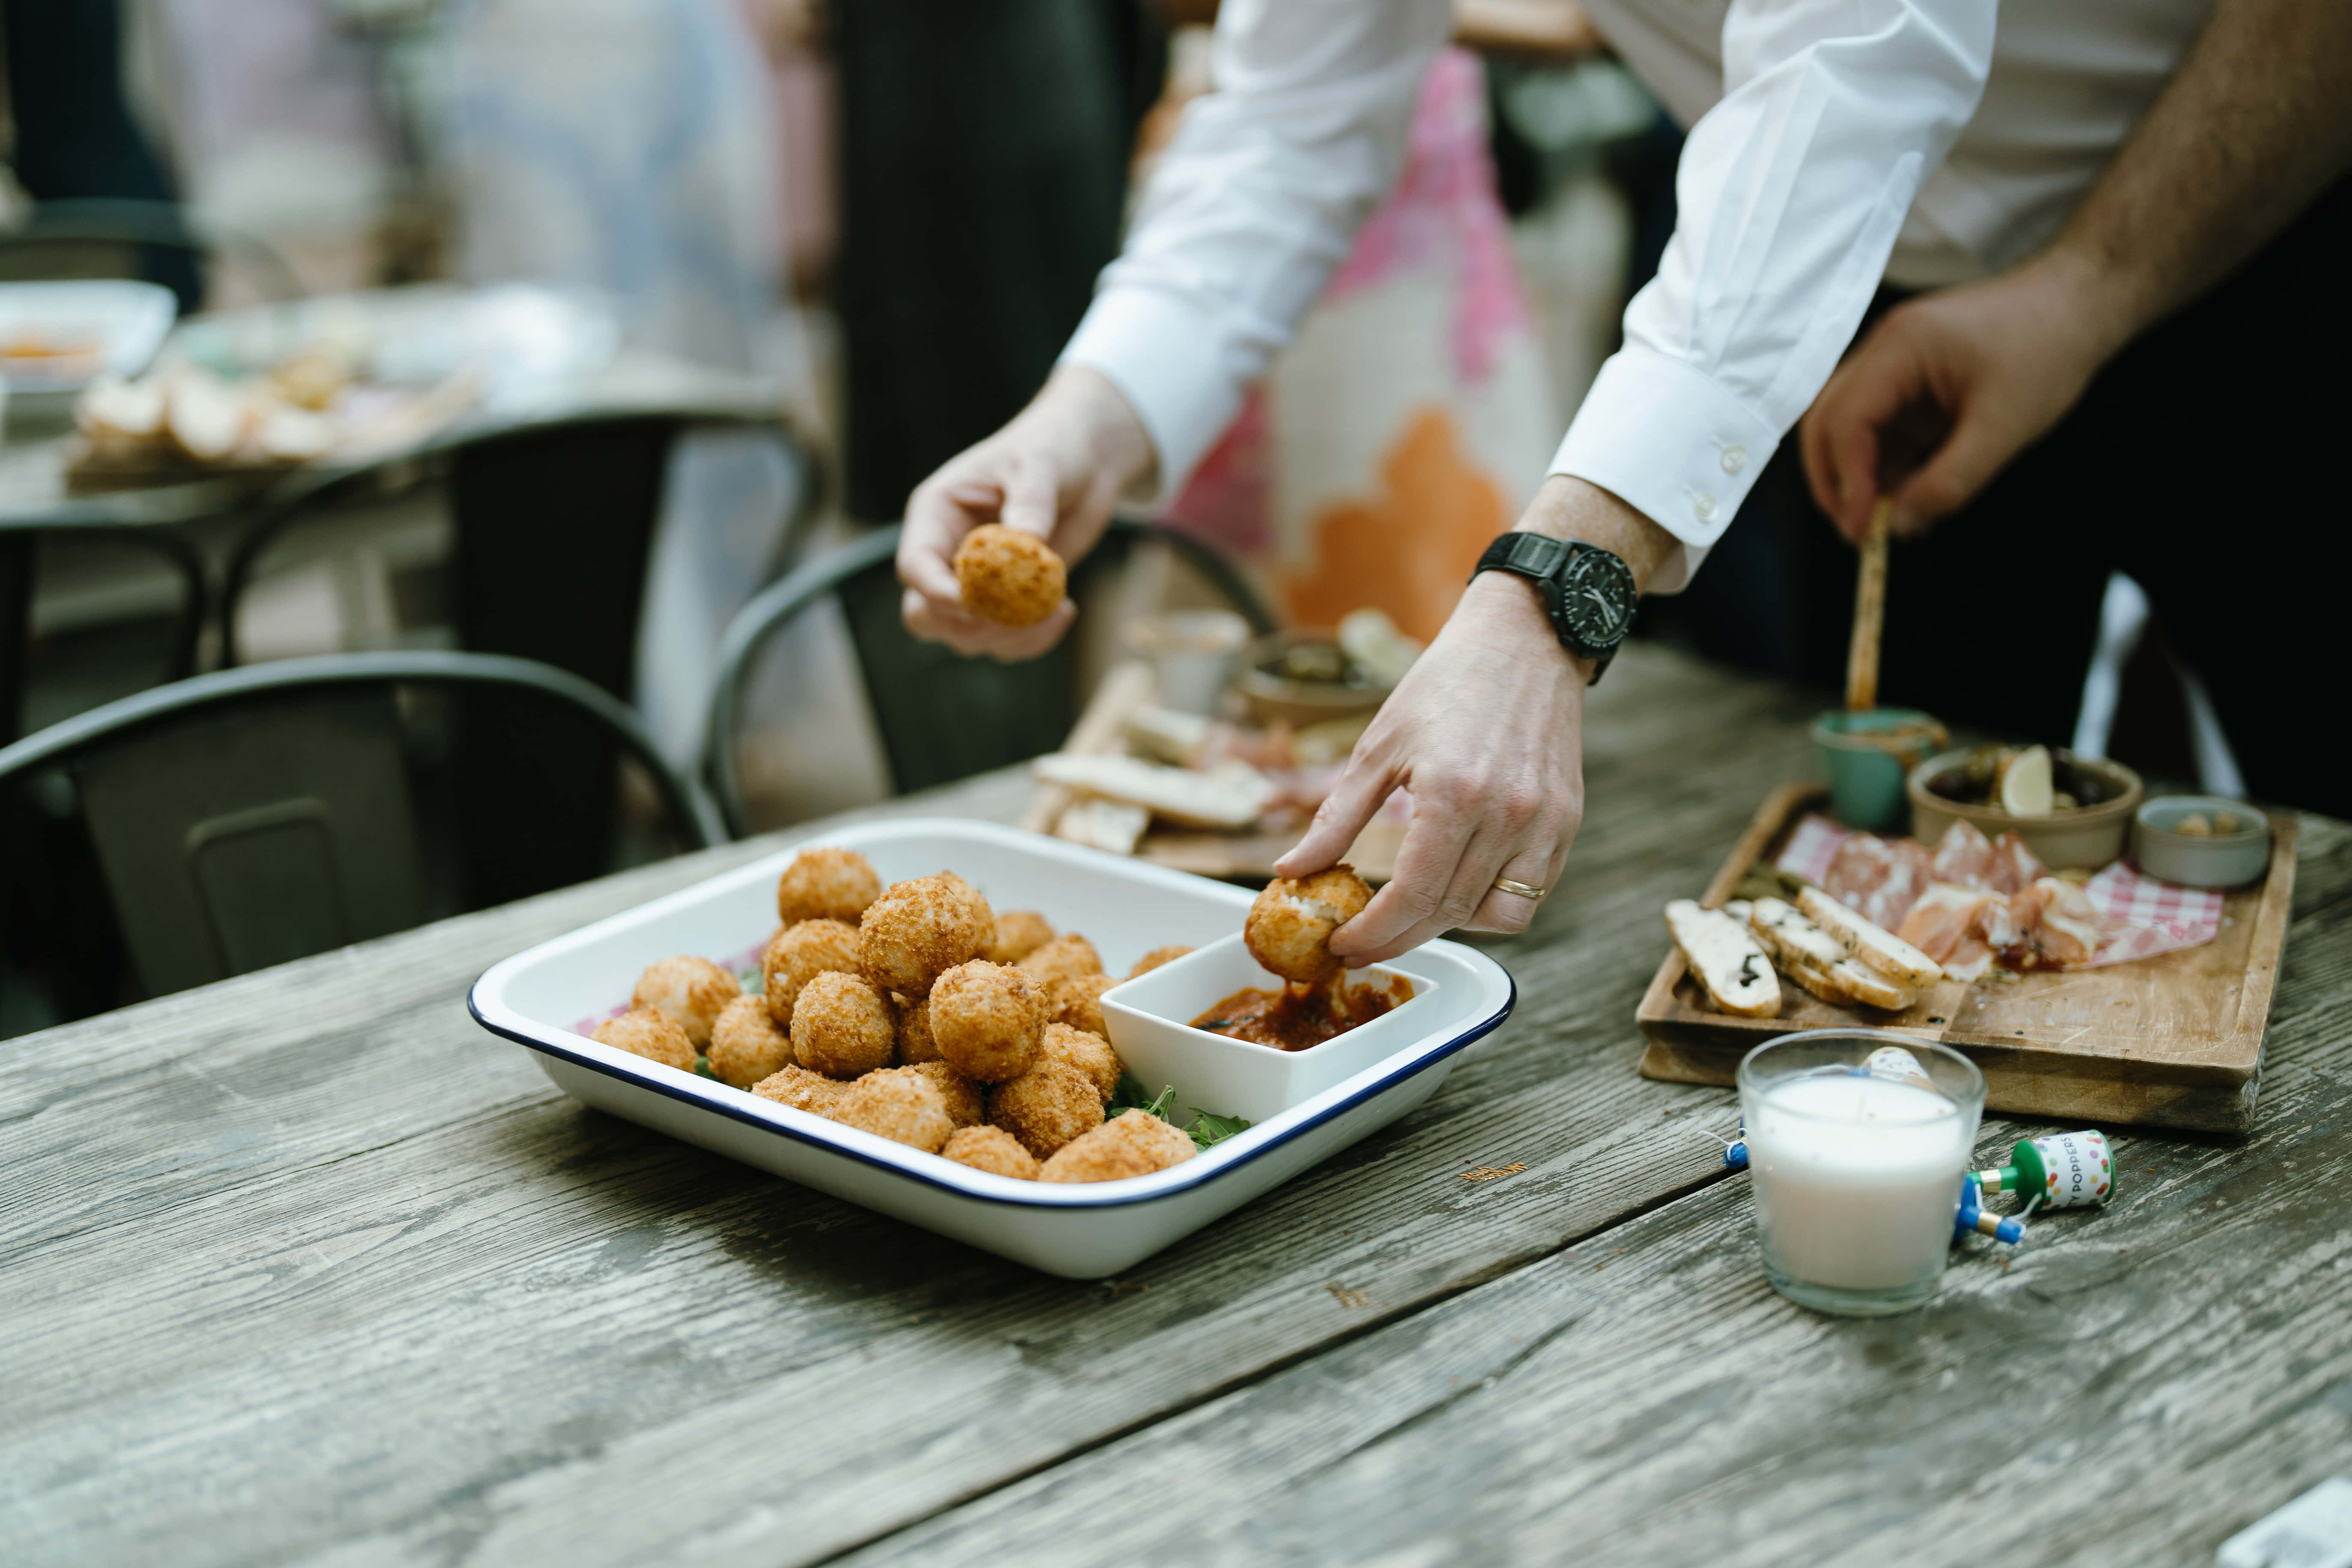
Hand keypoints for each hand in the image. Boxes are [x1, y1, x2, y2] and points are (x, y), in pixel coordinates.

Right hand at [898, 366, 1156, 660]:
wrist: (1084, 463)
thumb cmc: (1051, 450)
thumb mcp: (1041, 464)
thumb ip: (1032, 499)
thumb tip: (1027, 536)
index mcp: (937, 515)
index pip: (915, 564)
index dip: (935, 591)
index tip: (972, 603)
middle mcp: (947, 554)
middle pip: (926, 615)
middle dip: (967, 626)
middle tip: (1015, 614)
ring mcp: (975, 583)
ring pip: (965, 636)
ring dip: (1007, 638)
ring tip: (1056, 609)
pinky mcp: (1007, 600)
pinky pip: (1003, 641)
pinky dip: (1031, 640)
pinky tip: (1064, 612)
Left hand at [1273, 476, 1676, 963]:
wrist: (1524, 640)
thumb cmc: (1446, 684)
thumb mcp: (1377, 746)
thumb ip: (1335, 818)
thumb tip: (1290, 870)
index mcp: (1453, 794)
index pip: (1411, 897)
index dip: (1372, 933)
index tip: (1342, 944)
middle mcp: (1507, 814)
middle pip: (1448, 912)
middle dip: (1399, 937)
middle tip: (1362, 941)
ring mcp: (1544, 821)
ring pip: (1497, 914)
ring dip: (1448, 925)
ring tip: (1412, 912)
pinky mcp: (1567, 820)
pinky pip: (1531, 891)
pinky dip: (1492, 904)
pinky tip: (1458, 887)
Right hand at [1800, 251, 2131, 542]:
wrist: (2080, 304)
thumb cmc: (2050, 348)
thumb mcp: (2007, 425)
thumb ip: (1951, 480)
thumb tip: (1901, 525)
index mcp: (1901, 346)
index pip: (1845, 419)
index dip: (1846, 480)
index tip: (1862, 528)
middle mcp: (1885, 350)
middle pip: (1827, 421)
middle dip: (1834, 480)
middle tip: (1856, 529)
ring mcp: (1896, 364)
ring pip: (1851, 429)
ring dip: (1862, 477)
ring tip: (1891, 520)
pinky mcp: (1913, 382)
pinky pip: (1884, 429)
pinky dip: (1888, 466)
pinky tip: (1909, 496)